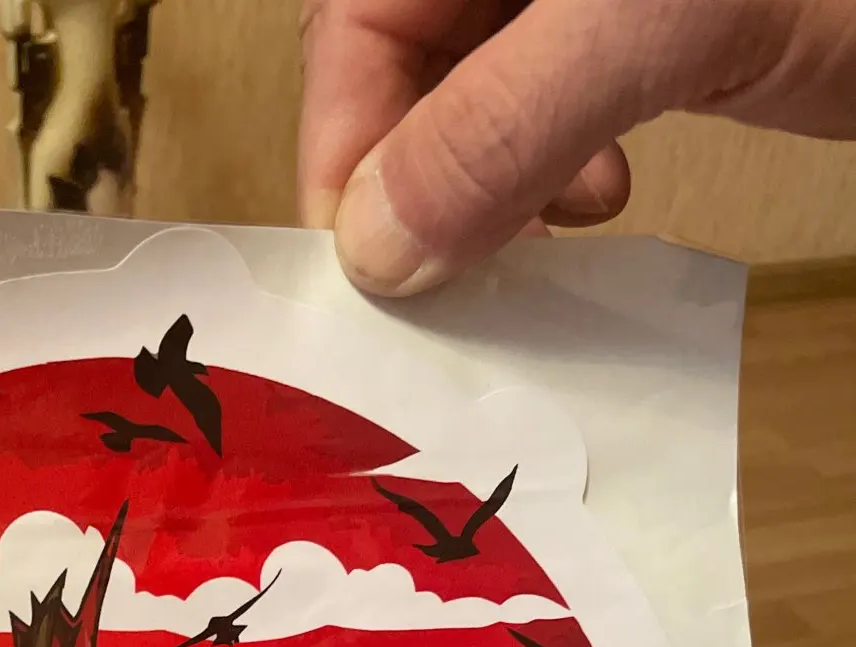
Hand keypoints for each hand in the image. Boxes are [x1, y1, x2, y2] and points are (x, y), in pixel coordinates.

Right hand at [300, 0, 855, 294]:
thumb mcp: (651, 22)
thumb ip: (503, 122)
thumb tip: (378, 252)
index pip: (357, 16)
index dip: (344, 137)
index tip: (368, 267)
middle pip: (408, 61)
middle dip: (422, 171)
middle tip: (453, 269)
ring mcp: (588, 3)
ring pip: (478, 97)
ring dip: (489, 184)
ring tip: (553, 228)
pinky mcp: (652, 33)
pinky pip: (551, 114)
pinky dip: (552, 176)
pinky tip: (598, 201)